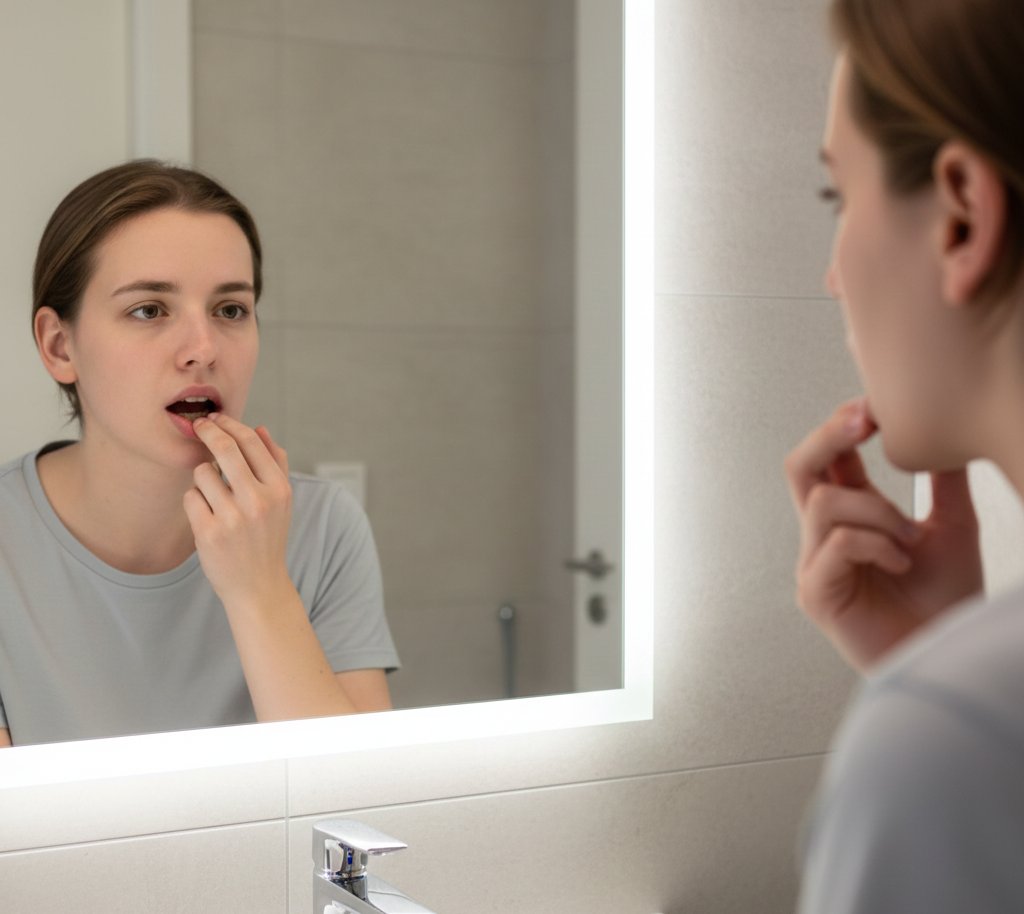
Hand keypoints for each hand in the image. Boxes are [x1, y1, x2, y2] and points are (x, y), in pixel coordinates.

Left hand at [184, 413, 292, 605]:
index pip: (252, 442)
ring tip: (213, 494)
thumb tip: (260, 428)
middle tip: (198, 426)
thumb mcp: (283, 500)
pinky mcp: (209, 534)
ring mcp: (233, 518)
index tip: (216, 418)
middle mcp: (259, 501)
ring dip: (202, 477)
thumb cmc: (268, 537)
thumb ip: (276, 462)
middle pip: (225, 449)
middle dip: (207, 431)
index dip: (230, 424)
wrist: (259, 585)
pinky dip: (195, 501)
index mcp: (279, 489)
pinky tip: (207, 515)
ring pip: (202, 473)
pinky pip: (190, 497)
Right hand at [784, 398, 982, 670]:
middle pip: (799, 468)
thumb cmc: (944, 602)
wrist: (949, 654)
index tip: (875, 407)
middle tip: (864, 420)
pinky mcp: (817, 592)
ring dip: (877, 512)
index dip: (843, 426)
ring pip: (824, 503)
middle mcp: (825, 536)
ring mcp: (815, 564)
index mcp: (851, 516)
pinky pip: (836, 545)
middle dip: (829, 436)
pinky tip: (901, 564)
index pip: (829, 459)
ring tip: (909, 539)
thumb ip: (942, 482)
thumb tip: (946, 431)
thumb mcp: (953, 526)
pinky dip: (876, 545)